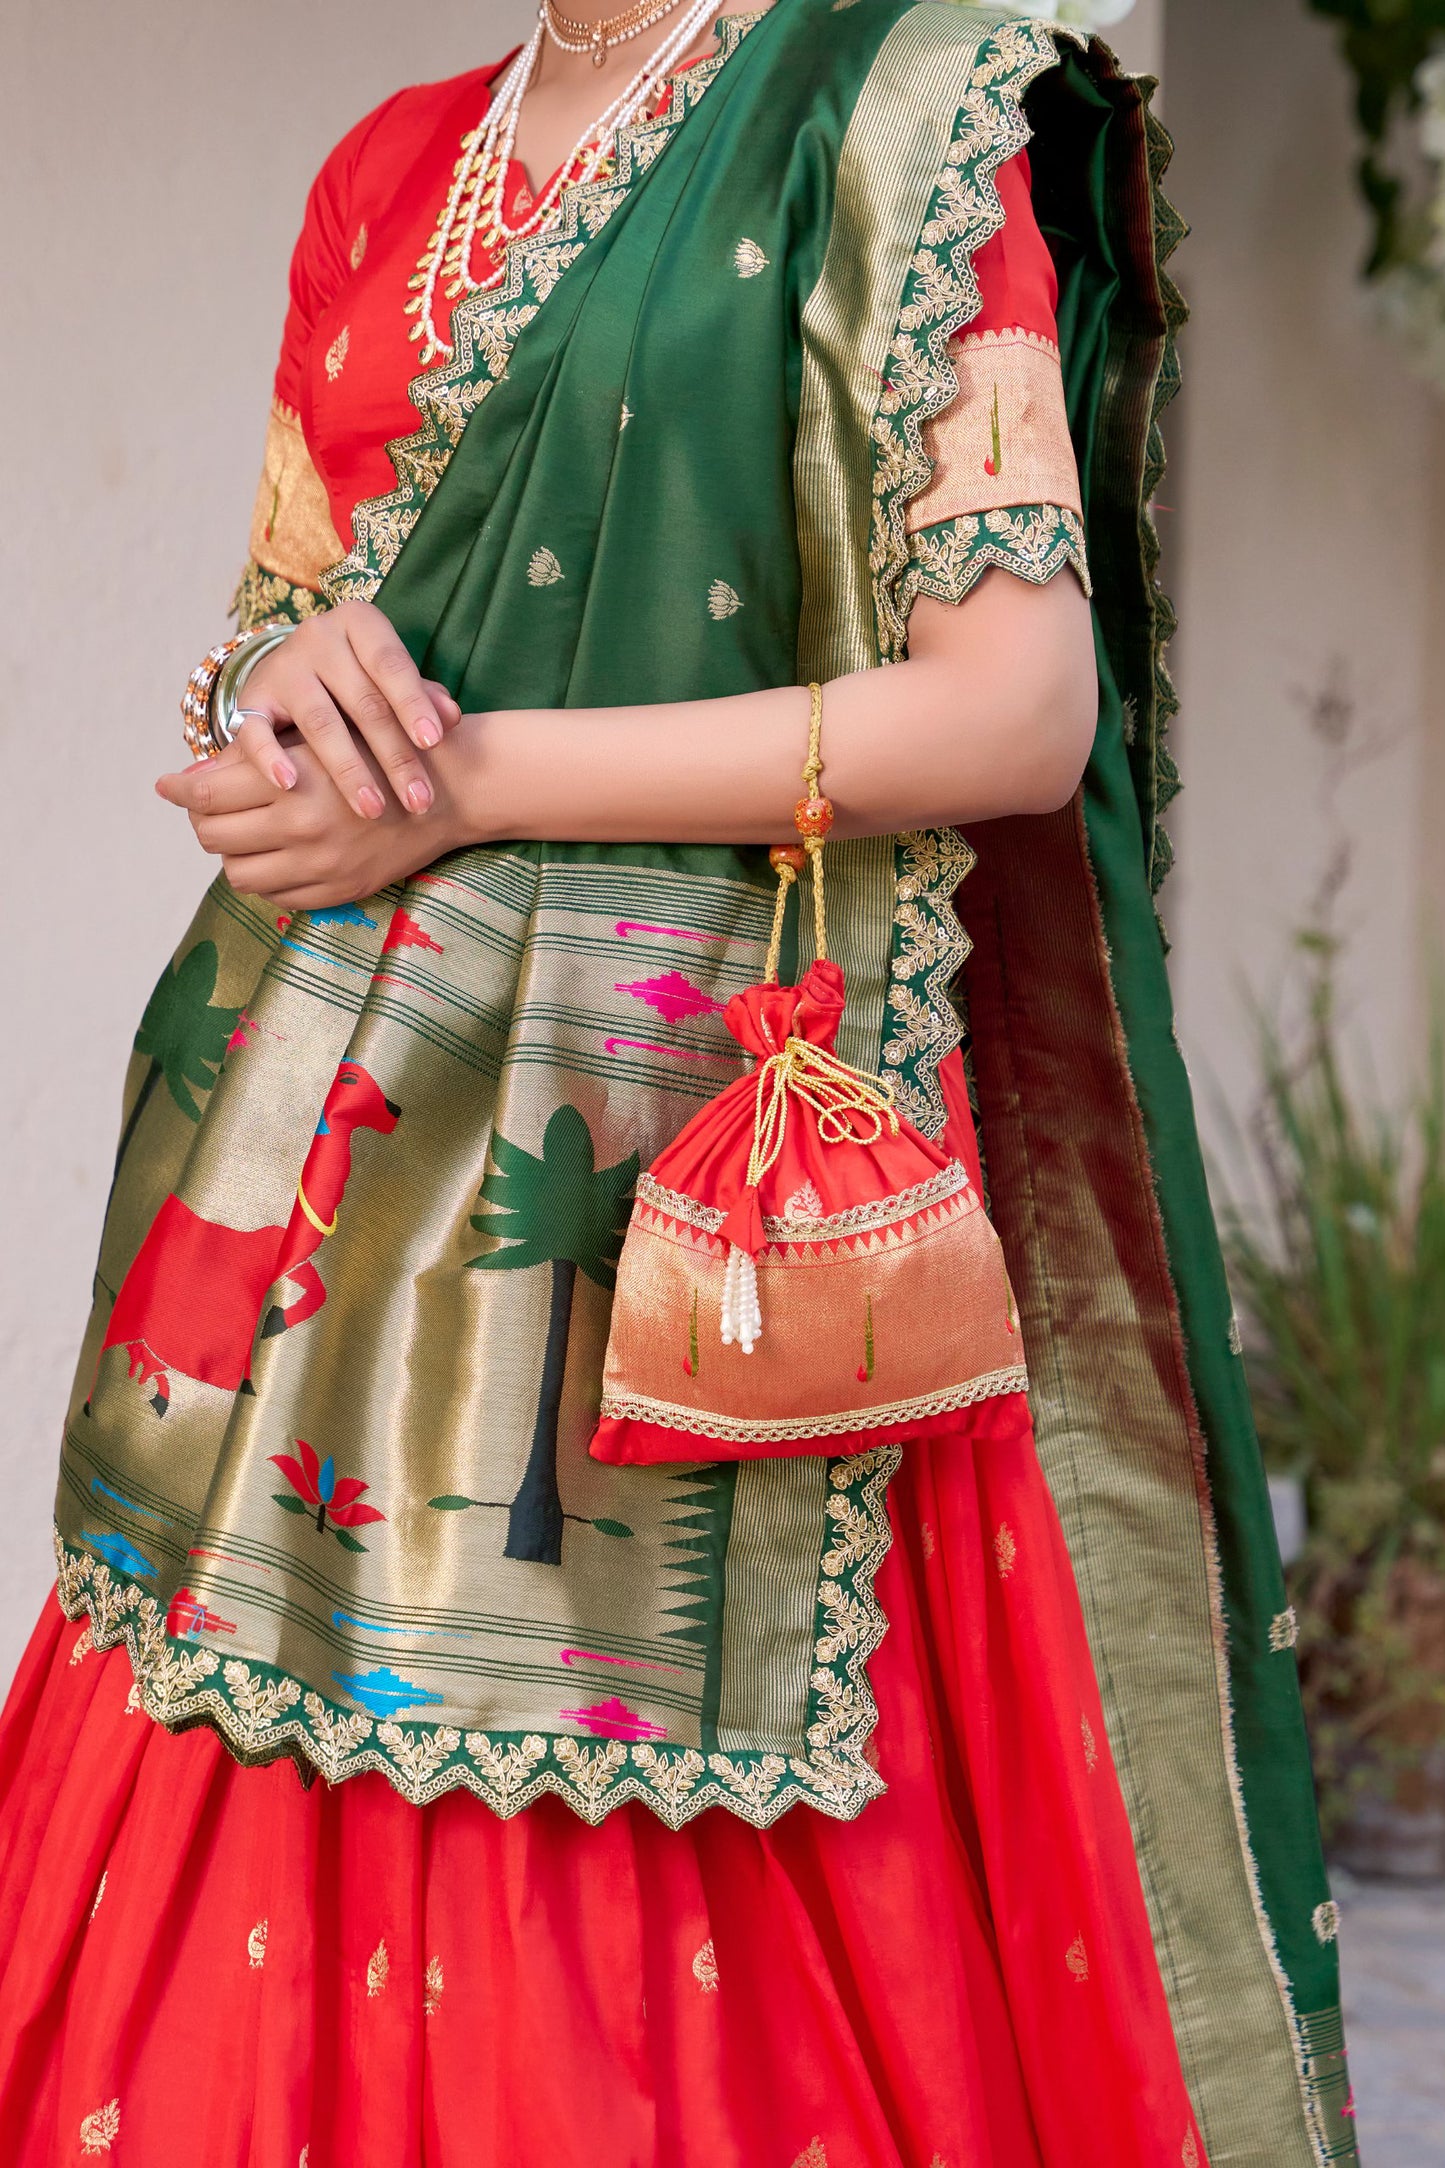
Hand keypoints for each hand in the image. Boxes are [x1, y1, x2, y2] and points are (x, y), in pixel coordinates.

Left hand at [155, 727, 474, 908]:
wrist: (447, 790)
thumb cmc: (381, 748)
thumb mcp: (319, 736)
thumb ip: (256, 756)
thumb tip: (192, 780)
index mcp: (293, 779)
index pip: (207, 795)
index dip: (179, 790)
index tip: (168, 785)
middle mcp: (301, 826)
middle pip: (213, 836)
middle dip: (203, 820)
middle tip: (210, 808)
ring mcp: (320, 865)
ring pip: (238, 873)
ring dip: (232, 852)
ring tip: (245, 833)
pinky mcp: (337, 891)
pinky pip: (276, 896)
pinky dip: (266, 876)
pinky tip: (277, 854)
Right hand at [234, 600, 461, 818]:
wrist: (294, 672)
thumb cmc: (361, 679)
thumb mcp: (392, 679)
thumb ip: (422, 695)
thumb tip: (452, 717)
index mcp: (359, 623)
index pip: (390, 663)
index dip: (413, 703)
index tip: (434, 743)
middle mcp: (317, 637)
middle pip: (362, 701)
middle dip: (395, 756)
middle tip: (419, 800)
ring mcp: (281, 667)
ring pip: (319, 722)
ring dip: (349, 770)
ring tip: (373, 810)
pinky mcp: (250, 699)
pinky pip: (255, 730)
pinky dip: (270, 757)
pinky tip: (289, 785)